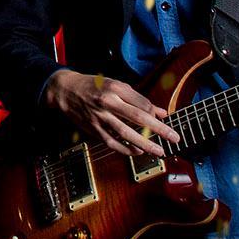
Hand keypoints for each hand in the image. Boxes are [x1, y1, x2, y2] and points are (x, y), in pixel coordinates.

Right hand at [43, 69, 181, 156]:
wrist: (65, 90)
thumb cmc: (93, 86)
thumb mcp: (116, 85)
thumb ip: (138, 99)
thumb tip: (161, 112)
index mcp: (115, 88)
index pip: (142, 103)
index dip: (155, 114)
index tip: (164, 120)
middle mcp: (108, 102)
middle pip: (138, 118)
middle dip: (158, 129)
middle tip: (174, 137)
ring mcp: (100, 117)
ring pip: (126, 133)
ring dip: (145, 144)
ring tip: (159, 151)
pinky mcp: (93, 129)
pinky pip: (112, 142)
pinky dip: (126, 149)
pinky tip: (137, 152)